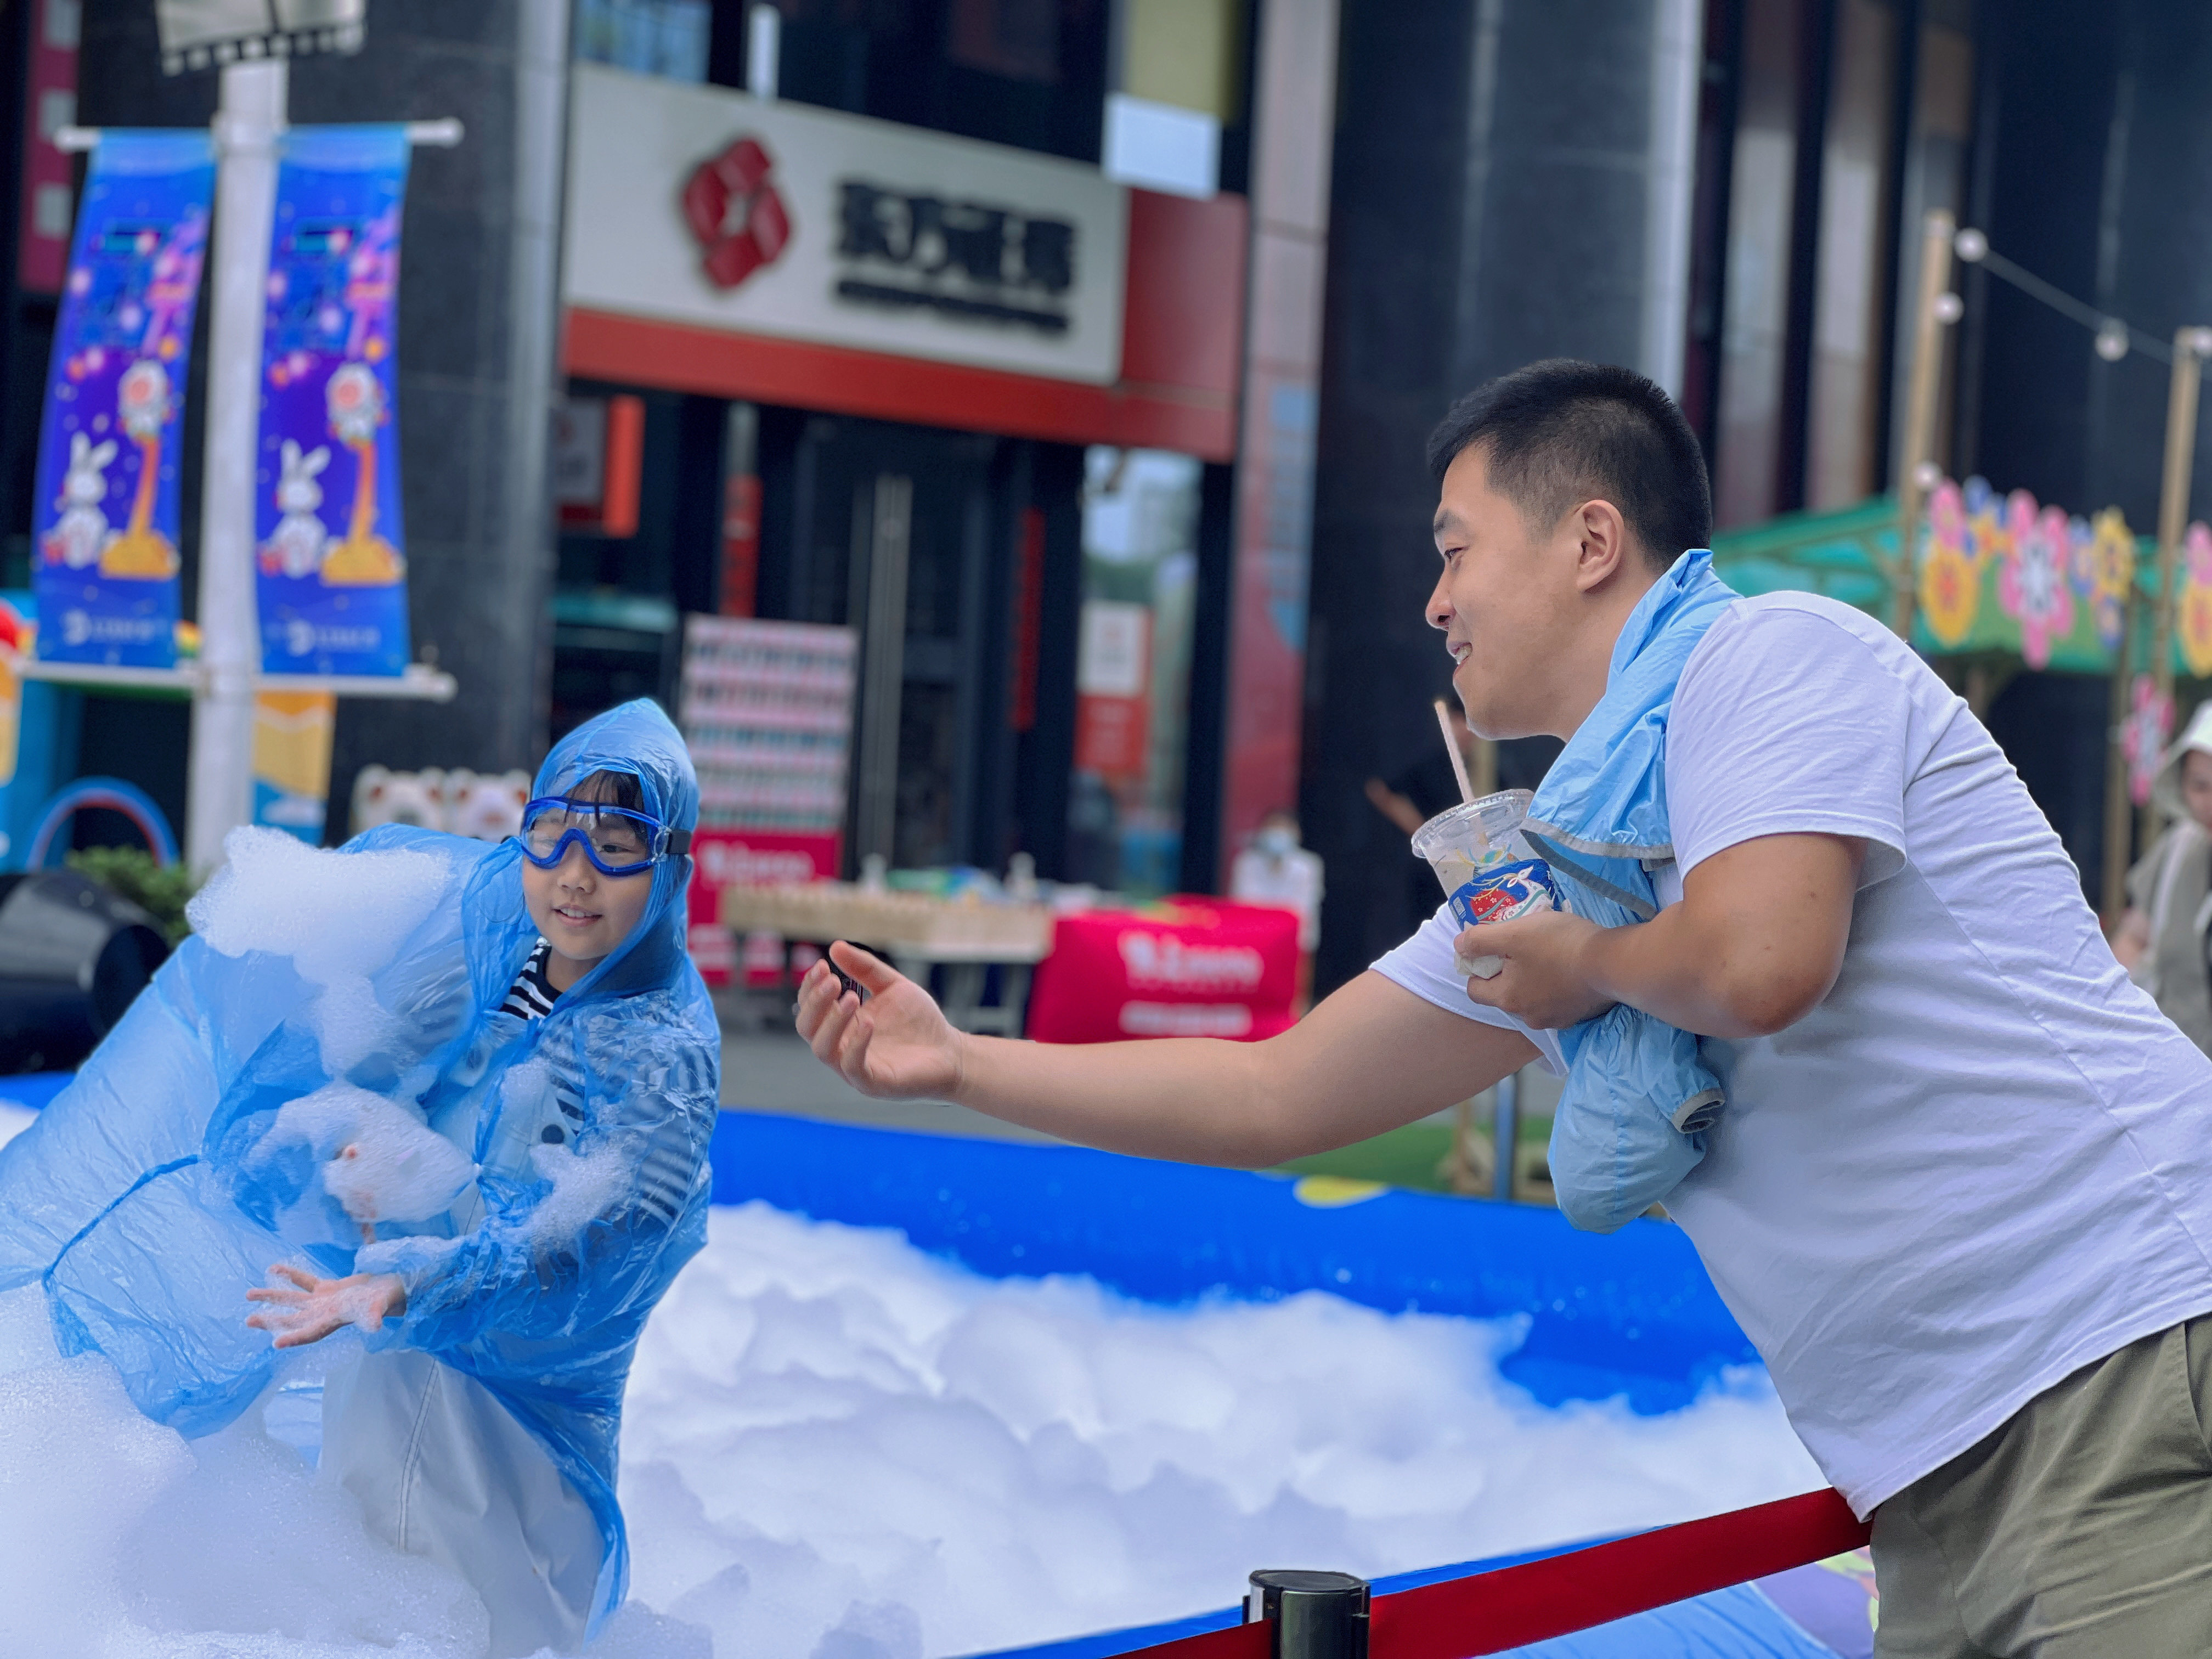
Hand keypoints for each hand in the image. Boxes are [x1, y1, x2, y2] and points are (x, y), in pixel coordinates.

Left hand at [245, 1264, 405, 1348]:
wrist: (395, 1288)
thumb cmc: (389, 1298)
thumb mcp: (382, 1306)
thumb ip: (375, 1315)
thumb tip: (374, 1326)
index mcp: (335, 1320)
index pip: (311, 1332)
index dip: (295, 1338)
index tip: (275, 1343)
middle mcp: (325, 1313)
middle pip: (293, 1319)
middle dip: (272, 1320)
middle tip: (249, 1321)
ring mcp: (324, 1301)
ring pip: (293, 1300)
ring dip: (272, 1297)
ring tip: (248, 1295)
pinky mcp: (328, 1288)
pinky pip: (304, 1281)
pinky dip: (290, 1276)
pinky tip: (274, 1269)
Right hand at [795, 941, 966, 1100]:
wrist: (951, 1051)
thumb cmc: (919, 1021)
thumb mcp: (892, 986)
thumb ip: (865, 968)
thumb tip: (835, 947)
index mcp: (841, 1024)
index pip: (810, 1008)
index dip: (810, 987)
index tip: (821, 965)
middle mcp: (841, 1047)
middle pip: (807, 1028)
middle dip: (815, 1002)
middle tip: (832, 981)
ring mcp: (853, 1068)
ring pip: (822, 1049)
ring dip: (831, 1022)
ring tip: (851, 997)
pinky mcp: (872, 1083)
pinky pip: (853, 1067)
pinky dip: (857, 1044)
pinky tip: (869, 1022)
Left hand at [1457, 907, 1614, 1029]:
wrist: (1613, 963)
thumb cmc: (1558, 945)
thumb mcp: (1513, 933)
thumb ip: (1481, 940)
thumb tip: (1459, 946)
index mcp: (1507, 999)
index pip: (1475, 990)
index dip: (1478, 968)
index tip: (1493, 949)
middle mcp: (1528, 1017)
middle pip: (1506, 993)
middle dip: (1509, 971)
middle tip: (1523, 946)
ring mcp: (1556, 1020)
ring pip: (1532, 998)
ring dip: (1534, 979)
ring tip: (1549, 955)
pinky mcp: (1579, 1015)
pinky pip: (1557, 1001)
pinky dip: (1557, 987)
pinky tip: (1568, 968)